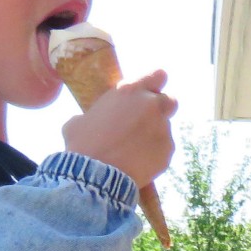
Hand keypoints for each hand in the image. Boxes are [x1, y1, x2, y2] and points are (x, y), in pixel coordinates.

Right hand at [63, 69, 177, 187]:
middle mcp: (151, 105)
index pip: (157, 76)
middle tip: (145, 122)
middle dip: (161, 109)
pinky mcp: (168, 150)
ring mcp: (163, 128)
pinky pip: (164, 150)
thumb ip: (98, 114)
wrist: (96, 174)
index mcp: (130, 91)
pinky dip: (154, 155)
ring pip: (165, 128)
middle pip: (170, 100)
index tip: (152, 92)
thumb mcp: (81, 120)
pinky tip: (138, 164)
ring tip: (134, 151)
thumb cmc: (83, 143)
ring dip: (154, 135)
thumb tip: (95, 122)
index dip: (156, 84)